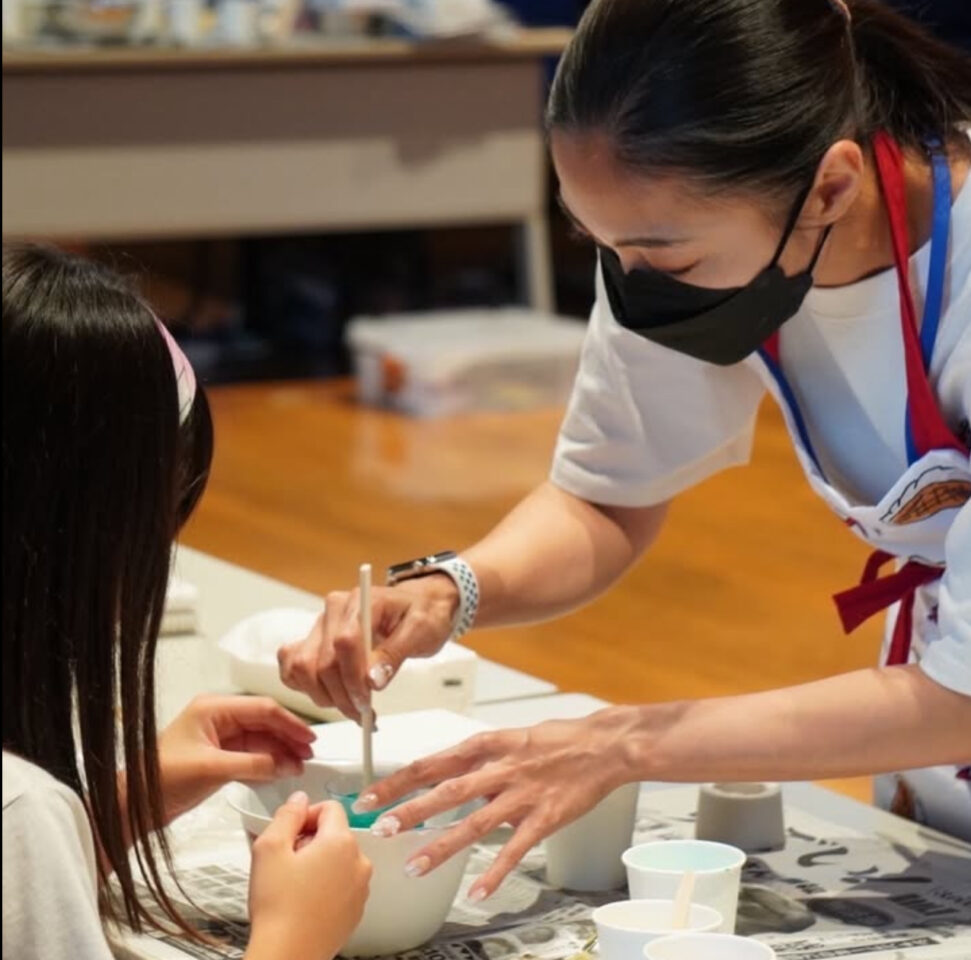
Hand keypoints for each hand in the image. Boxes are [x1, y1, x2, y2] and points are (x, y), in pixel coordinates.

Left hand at [156, 695, 315, 822]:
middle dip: (288, 737)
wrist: (134, 805)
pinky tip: (282, 769)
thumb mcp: (211, 769)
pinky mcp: (220, 755)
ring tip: (300, 765)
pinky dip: (268, 761)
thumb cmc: (162, 780)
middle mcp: (218, 717)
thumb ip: (253, 764)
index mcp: (213, 708)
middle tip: (309, 754)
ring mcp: (219, 736)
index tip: (309, 739)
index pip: (262, 709)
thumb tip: (288, 764)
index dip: (289, 723)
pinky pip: (252, 753)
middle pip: (264, 721)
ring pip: (261, 738)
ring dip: (281, 750)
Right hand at [246, 792, 371, 959]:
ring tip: (293, 883)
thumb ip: (286, 815)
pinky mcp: (356, 910)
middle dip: (310, 839)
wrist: (287, 955)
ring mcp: (360, 888)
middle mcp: (359, 862)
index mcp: (341, 843)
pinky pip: (343, 884)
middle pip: (335, 834)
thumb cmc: (278, 907)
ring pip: (339, 859)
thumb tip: (299, 800)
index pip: (330, 807)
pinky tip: (304, 900)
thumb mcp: (269, 848)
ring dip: (319, 863)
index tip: (289, 832)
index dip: (305, 815)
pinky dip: (326, 885)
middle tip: (286, 860)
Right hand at [278, 574, 458, 721]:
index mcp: (361, 601)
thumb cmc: (423, 614)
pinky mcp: (313, 640)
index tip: (367, 701)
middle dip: (341, 695)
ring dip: (323, 696)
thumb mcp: (422, 631)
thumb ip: (395, 653)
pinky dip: (306, 688)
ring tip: (351, 706)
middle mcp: (334, 610)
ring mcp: (320, 625)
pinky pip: (292, 667)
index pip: (344, 642)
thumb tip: (373, 681)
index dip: (353, 678)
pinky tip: (330, 696)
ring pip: (302, 668)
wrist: (420, 605)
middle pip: (320, 661)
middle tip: (364, 713)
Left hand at [354, 709, 634, 900]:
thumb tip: (453, 776)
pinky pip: (515, 850)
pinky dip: (495, 872)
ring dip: (442, 844)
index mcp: (489, 744)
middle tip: (378, 827)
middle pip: (446, 790)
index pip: (433, 761)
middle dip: (409, 809)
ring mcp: (522, 795)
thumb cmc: (560, 739)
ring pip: (474, 821)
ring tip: (414, 865)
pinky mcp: (544, 818)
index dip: (399, 779)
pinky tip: (477, 892)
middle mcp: (500, 768)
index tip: (370, 794)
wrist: (605, 745)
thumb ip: (482, 759)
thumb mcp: (512, 737)